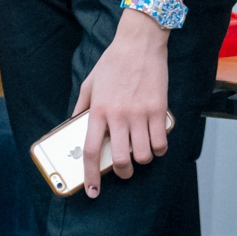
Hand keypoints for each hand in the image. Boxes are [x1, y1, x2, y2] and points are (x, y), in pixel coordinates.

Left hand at [75, 11, 173, 196]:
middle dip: (122, 173)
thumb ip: (82, 107)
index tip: (92, 191)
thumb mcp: (89, 84)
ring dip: (142, 160)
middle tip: (123, 172)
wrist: (139, 44)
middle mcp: (119, 116)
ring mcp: (141, 113)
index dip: (91, 176)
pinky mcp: (159, 108)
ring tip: (141, 154)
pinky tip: (156, 144)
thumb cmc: (112, 63)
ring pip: (144, 154)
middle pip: (121, 159)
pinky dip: (159, 148)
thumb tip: (75, 124)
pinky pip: (161, 140)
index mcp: (98, 111)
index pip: (92, 151)